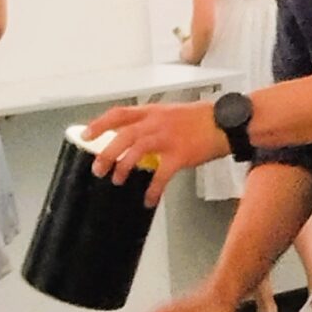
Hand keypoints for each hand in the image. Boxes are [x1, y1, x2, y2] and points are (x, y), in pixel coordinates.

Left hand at [86, 100, 227, 206]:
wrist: (224, 123)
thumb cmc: (200, 119)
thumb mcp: (170, 113)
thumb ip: (151, 122)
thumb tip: (133, 137)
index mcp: (152, 112)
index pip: (119, 114)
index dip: (100, 124)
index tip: (86, 135)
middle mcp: (156, 123)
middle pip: (123, 135)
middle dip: (107, 153)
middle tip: (98, 168)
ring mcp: (168, 138)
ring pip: (136, 151)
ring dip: (123, 167)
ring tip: (118, 180)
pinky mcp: (180, 155)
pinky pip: (161, 174)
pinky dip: (153, 188)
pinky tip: (149, 198)